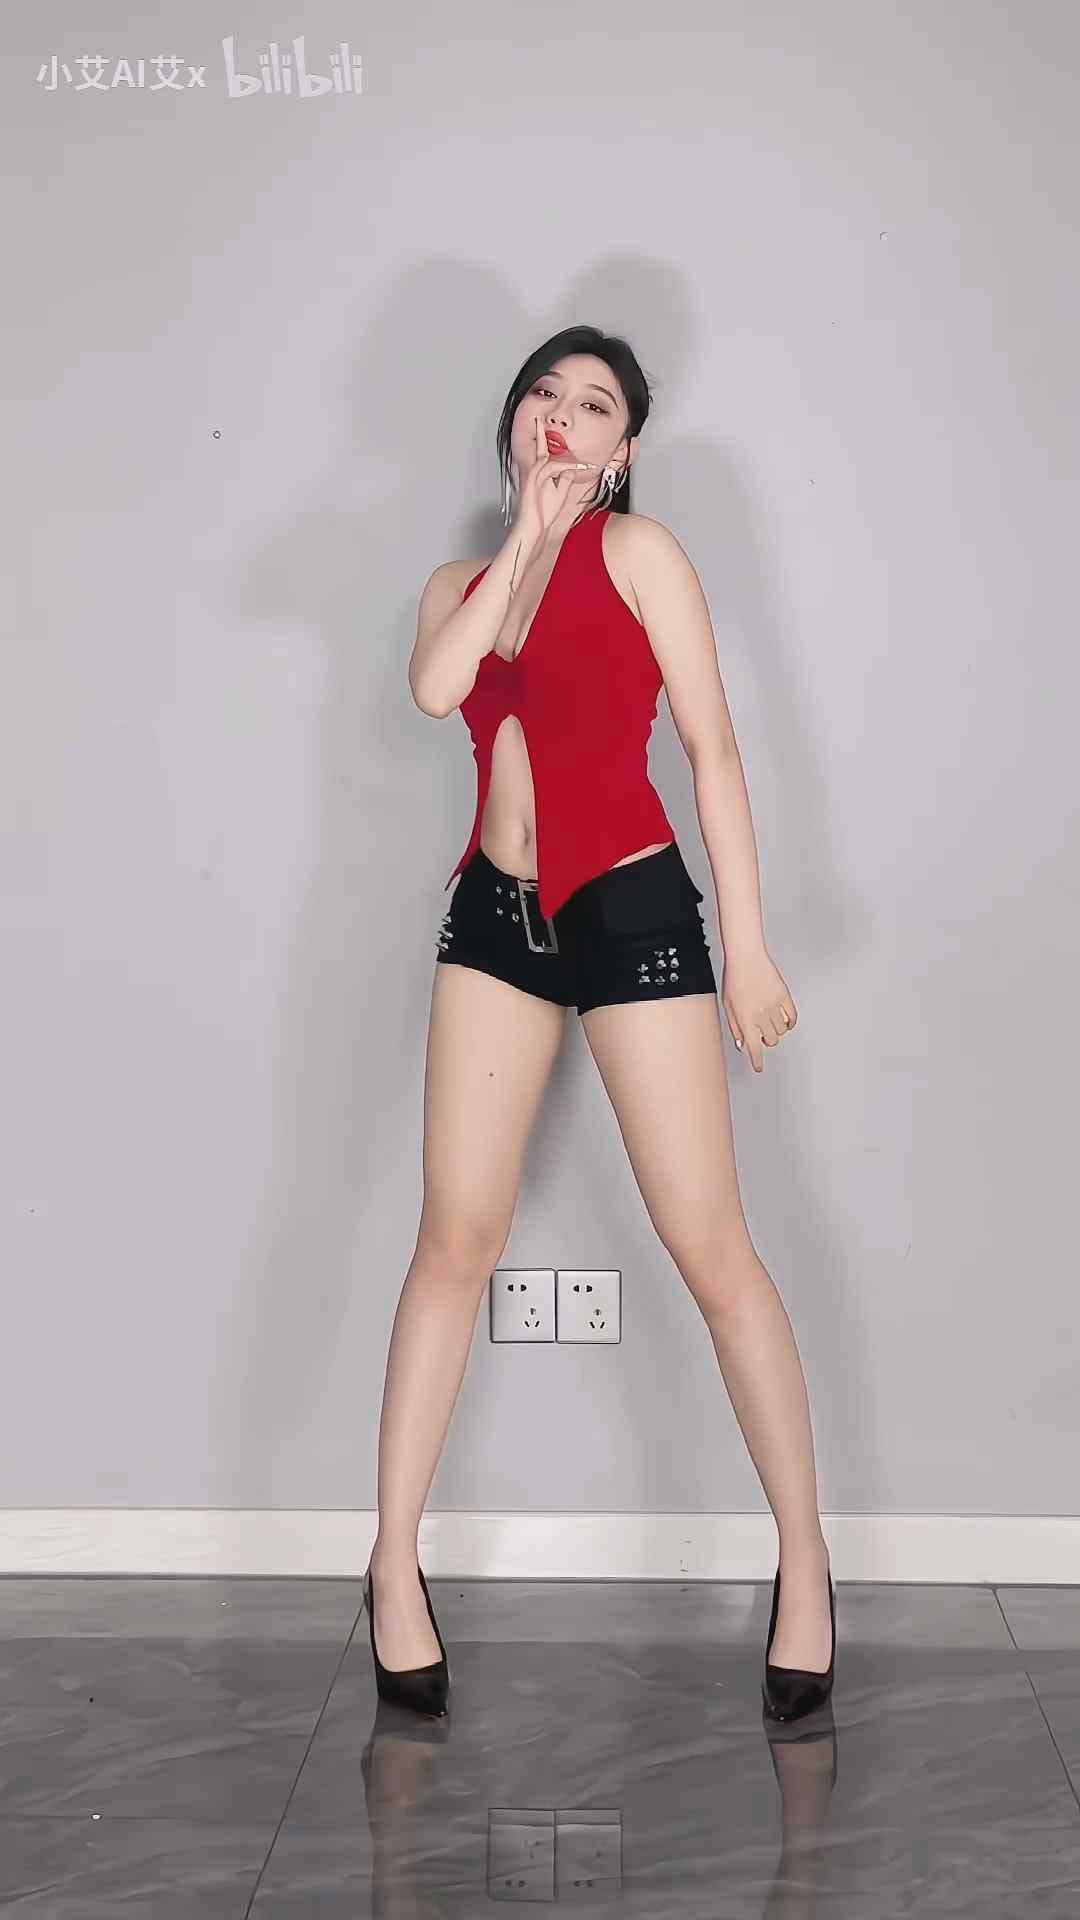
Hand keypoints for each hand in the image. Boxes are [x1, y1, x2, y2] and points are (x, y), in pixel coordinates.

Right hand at [511, 416, 600, 546]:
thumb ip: (565, 478)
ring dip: (569, 459)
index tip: (548, 432)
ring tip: (586, 463)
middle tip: (539, 421)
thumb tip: (572, 467)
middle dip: (540, 433)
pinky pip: (552, 467)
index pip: (543, 453)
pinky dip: (567, 466)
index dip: (548, 442)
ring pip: (550, 457)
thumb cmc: (542, 514)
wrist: (532, 528)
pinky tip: (579, 469)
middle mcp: (534, 472)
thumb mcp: (559, 492)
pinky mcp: (533, 481)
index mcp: (538, 474)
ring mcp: (532, 476)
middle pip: (540, 448)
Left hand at [721, 948, 797, 1072]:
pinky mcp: (784, 996)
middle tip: (761, 1033)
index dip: (757, 1060)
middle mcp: (760, 1014)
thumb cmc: (734, 979)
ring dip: (777, 1031)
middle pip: (770, 1040)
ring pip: (782, 1030)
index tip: (759, 1068)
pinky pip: (792, 1018)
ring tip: (770, 1022)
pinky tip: (784, 1020)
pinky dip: (789, 1023)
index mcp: (744, 1018)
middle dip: (766, 1041)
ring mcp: (774, 1005)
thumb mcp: (728, 1004)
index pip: (753, 1047)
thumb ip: (735, 1026)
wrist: (746, 956)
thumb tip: (743, 1044)